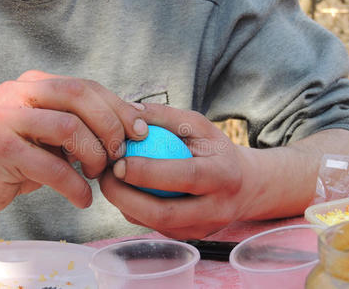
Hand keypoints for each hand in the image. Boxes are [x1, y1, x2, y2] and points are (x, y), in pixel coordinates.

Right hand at [0, 70, 147, 225]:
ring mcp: (6, 117)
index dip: (119, 108)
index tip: (141, 131)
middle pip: (80, 95)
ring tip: (96, 175)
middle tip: (119, 156)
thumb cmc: (22, 161)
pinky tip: (82, 199)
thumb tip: (137, 119)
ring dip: (94, 156)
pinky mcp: (0, 148)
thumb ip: (85, 123)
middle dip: (111, 127)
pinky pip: (53, 166)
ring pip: (70, 126)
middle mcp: (17, 92)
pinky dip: (75, 187)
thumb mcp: (55, 136)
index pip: (86, 86)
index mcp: (35, 83)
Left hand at [100, 103, 258, 238]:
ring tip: (109, 181)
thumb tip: (128, 109)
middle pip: (164, 213)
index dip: (147, 172)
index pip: (184, 176)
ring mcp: (202, 228)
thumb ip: (165, 116)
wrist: (244, 186)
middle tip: (104, 176)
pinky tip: (126, 191)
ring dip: (124, 204)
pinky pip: (154, 227)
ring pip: (154, 224)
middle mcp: (216, 208)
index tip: (119, 162)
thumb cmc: (216, 151)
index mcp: (222, 175)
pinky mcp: (189, 237)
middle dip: (125, 197)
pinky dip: (134, 210)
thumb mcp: (199, 126)